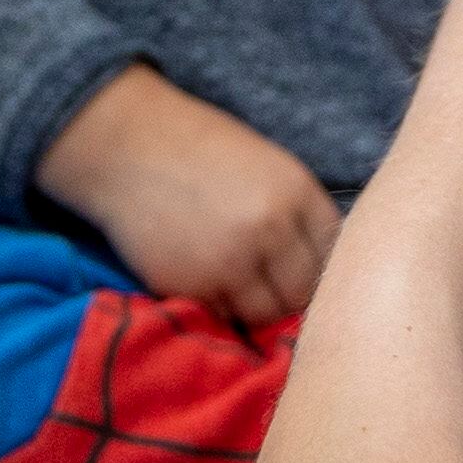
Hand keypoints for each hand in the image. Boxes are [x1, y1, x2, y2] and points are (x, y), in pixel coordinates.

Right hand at [41, 67, 340, 327]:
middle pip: (303, 294)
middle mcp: (270, 229)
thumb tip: (324, 268)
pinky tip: (206, 281)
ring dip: (255, 308)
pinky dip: (218, 308)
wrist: (127, 146)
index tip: (305, 271)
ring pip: (264, 314)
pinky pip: (221, 316)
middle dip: (291, 296)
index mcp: (296, 192)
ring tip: (237, 286)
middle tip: (271, 288)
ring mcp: (230, 262)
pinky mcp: (191, 286)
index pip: (334, 255)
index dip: (323, 268)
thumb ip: (297, 212)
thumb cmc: (200, 151)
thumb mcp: (266, 166)